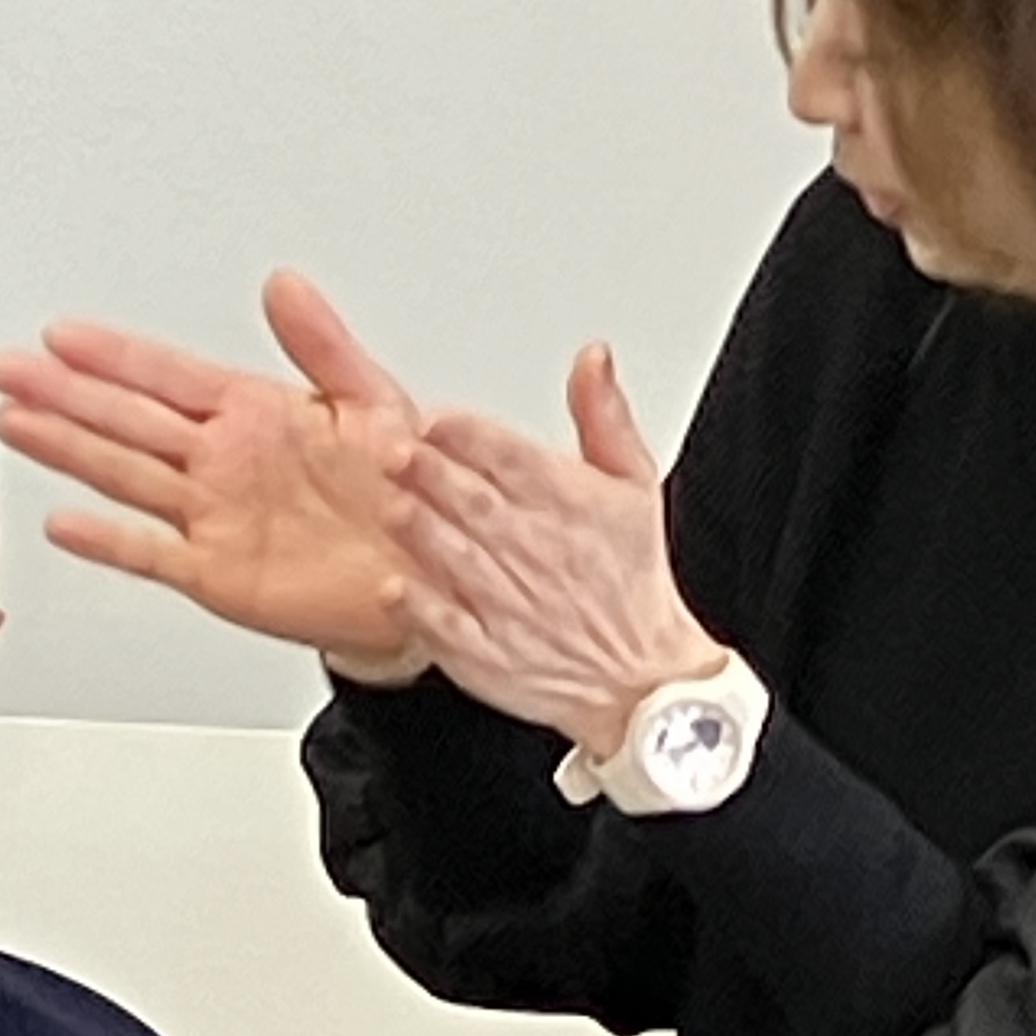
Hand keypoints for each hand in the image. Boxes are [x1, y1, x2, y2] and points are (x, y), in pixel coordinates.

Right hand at [0, 275, 431, 671]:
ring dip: (69, 448)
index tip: (63, 334)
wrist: (439, 575)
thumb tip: (286, 285)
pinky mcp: (220, 574)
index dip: (113, 353)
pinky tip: (67, 521)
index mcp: (257, 414)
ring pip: (124, 474)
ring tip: (16, 422)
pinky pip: (152, 553)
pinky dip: (109, 540)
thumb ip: (323, 345)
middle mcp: (225, 462)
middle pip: (126, 418)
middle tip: (10, 368)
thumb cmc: (415, 490)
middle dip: (64, 392)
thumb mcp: (376, 400)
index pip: (167, 374)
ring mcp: (216, 517)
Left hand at [390, 343, 723, 756]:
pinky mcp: (489, 655)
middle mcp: (535, 550)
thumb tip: (593, 357)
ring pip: (456, 558)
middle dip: (432, 472)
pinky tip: (393, 587)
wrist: (642, 678)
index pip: (510, 454)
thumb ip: (603, 416)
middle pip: (474, 500)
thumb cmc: (632, 581)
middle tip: (395, 450)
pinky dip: (421, 608)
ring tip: (393, 505)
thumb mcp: (635, 486)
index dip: (467, 434)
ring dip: (421, 530)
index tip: (433, 420)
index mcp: (566, 501)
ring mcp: (510, 605)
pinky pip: (448, 628)